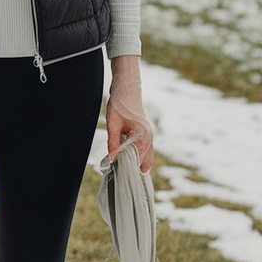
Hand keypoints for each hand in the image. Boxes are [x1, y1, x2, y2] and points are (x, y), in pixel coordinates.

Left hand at [106, 57, 153, 172]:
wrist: (126, 88)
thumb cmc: (120, 104)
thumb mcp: (113, 125)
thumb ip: (113, 143)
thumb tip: (112, 159)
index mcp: (143, 137)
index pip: (137, 161)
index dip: (126, 168)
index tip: (116, 173)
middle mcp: (149, 138)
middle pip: (144, 162)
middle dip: (131, 167)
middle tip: (117, 172)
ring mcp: (148, 136)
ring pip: (144, 157)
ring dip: (133, 161)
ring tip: (119, 165)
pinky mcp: (145, 133)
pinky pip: (143, 150)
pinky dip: (135, 154)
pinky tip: (123, 154)